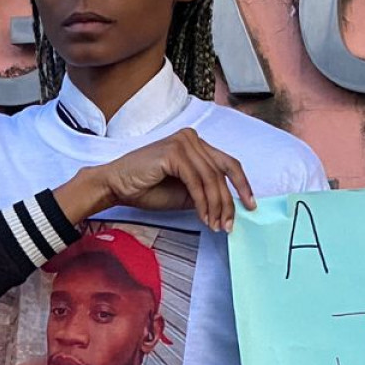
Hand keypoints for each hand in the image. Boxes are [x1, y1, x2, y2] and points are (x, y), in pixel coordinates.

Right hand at [65, 127, 255, 232]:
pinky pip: (196, 181)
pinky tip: (204, 217)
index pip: (227, 163)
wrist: (115, 185)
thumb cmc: (145, 188)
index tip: (249, 206)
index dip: (242, 185)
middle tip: (229, 224)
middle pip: (223, 171)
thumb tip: (227, 206)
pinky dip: (202, 202)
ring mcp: (183, 142)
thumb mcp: (184, 193)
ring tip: (216, 225)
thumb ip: (204, 192)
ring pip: (212, 178)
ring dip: (216, 206)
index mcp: (196, 144)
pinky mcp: (174, 152)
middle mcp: (192, 138)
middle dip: (229, 201)